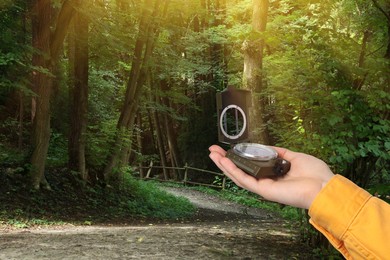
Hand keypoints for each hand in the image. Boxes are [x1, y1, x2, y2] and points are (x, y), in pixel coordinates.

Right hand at [209, 145, 333, 208]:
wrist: (323, 186)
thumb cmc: (314, 174)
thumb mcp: (294, 157)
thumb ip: (279, 153)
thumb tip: (268, 148)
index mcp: (272, 175)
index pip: (249, 167)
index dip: (237, 158)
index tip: (227, 148)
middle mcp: (265, 182)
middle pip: (239, 171)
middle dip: (225, 160)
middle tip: (213, 150)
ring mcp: (263, 187)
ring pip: (237, 176)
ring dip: (224, 165)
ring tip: (212, 154)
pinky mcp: (264, 190)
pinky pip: (244, 180)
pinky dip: (233, 171)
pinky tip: (224, 161)